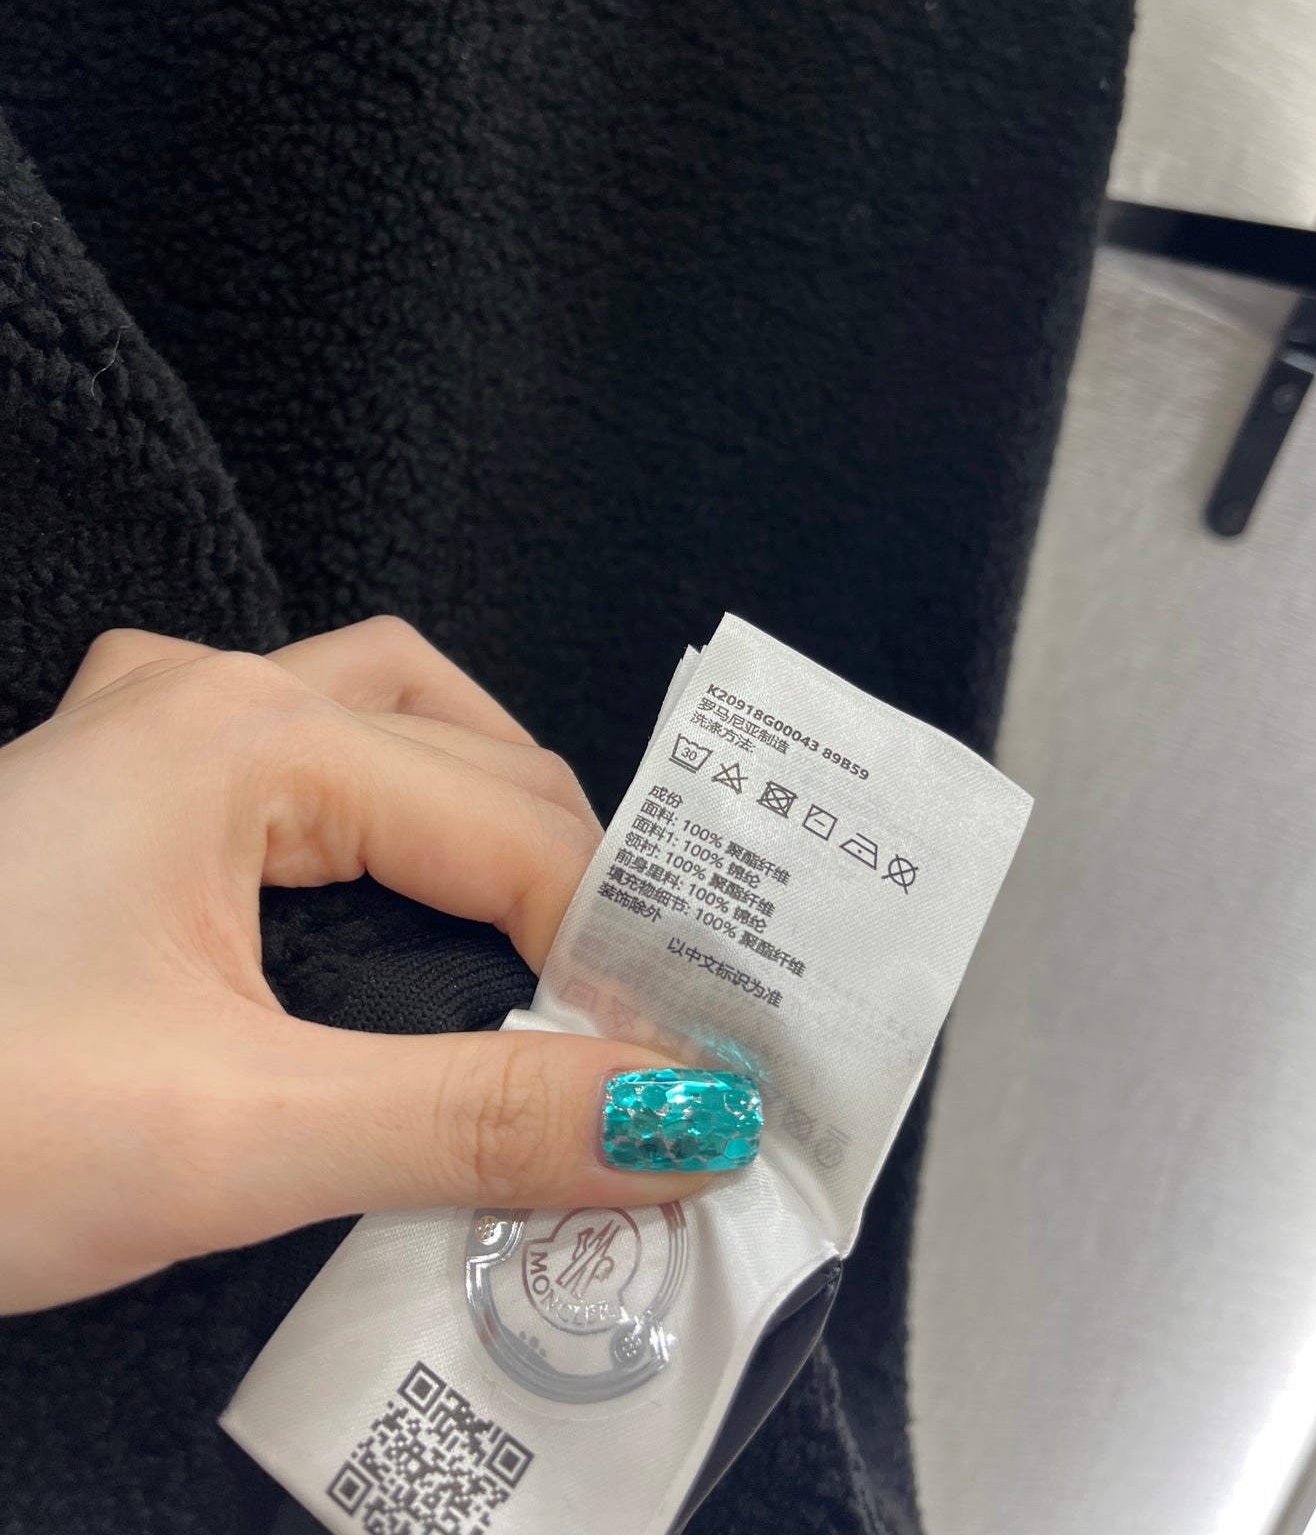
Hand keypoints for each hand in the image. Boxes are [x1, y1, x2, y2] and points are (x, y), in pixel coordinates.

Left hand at [0, 618, 699, 1313]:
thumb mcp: (230, 1137)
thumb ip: (470, 1122)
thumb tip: (669, 1123)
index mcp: (242, 739)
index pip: (510, 826)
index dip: (615, 942)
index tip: (683, 1060)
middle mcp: (200, 700)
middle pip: (462, 746)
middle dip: (568, 864)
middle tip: (640, 997)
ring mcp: (141, 734)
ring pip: (377, 716)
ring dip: (476, 805)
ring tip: (550, 915)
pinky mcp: (108, 798)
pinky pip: (295, 754)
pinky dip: (382, 812)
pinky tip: (388, 889)